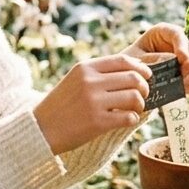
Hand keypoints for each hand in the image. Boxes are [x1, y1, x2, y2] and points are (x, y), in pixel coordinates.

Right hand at [33, 52, 152, 156]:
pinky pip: (128, 117)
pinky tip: (128, 120)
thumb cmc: (61, 105)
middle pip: (133, 78)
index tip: (147, 75)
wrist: (41, 129)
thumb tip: (133, 69)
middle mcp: (90, 82)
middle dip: (144, 87)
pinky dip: (133, 119)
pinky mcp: (97, 122)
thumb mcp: (75, 79)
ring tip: (134, 109)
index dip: (141, 67)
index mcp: (85, 68)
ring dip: (140, 104)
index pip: (123, 60)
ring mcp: (94, 102)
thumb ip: (98, 73)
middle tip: (143, 95)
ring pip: (134, 97)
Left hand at [130, 23, 188, 96]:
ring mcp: (185, 55)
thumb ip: (152, 59)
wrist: (129, 81)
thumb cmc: (129, 65)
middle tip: (186, 74)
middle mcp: (177, 42)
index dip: (182, 44)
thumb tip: (174, 60)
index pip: (176, 33)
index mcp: (161, 32)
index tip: (181, 57)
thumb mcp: (136, 60)